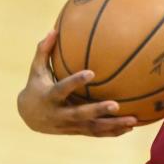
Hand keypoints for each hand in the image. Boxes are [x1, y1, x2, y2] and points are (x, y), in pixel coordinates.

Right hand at [16, 31, 137, 135]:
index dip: (75, 82)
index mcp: (50, 97)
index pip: (62, 89)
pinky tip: (131, 127)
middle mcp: (59, 114)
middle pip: (80, 114)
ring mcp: (69, 125)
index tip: (91, 73)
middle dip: (98, 110)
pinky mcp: (78, 131)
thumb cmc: (37, 86)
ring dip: (113, 125)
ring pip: (92, 128)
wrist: (30, 117)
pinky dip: (113, 132)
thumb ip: (44, 51)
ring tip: (133, 121)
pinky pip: (97, 133)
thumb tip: (53, 30)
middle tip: (116, 105)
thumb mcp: (36, 70)